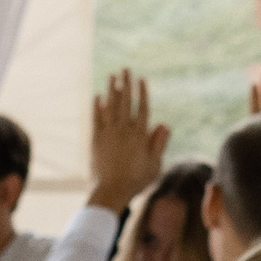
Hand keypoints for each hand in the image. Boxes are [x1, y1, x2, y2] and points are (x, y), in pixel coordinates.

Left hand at [88, 69, 167, 214]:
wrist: (112, 191)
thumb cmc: (136, 181)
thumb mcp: (154, 164)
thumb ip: (159, 143)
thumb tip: (164, 124)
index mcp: (140, 135)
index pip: (143, 108)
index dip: (142, 93)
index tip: (142, 80)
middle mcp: (124, 130)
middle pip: (126, 101)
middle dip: (126, 83)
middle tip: (125, 69)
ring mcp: (109, 133)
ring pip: (110, 106)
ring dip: (111, 89)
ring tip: (112, 76)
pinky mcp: (96, 139)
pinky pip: (96, 118)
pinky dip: (97, 106)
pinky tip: (97, 96)